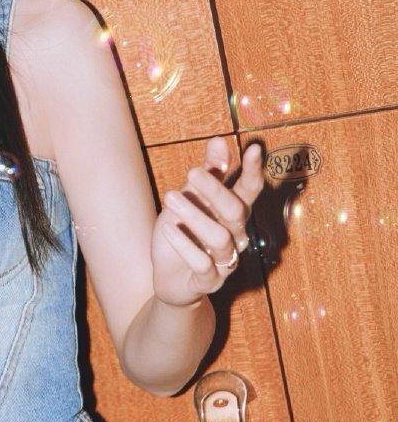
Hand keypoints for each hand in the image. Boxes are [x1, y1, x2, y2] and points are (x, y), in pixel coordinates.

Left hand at [151, 137, 263, 307]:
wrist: (169, 280)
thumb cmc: (182, 234)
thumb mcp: (189, 200)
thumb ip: (207, 174)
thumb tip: (219, 140)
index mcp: (234, 214)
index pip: (250, 190)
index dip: (254, 171)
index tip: (253, 149)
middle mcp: (236, 236)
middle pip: (236, 210)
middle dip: (214, 190)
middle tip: (190, 173)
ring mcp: (225, 261)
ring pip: (220, 237)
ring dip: (195, 216)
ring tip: (170, 198)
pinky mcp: (208, 282)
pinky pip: (202, 264)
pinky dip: (185, 245)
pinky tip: (168, 229)